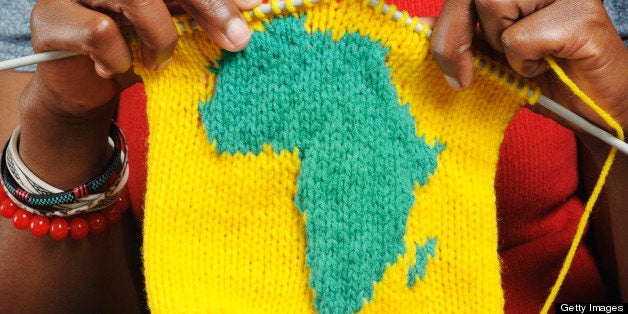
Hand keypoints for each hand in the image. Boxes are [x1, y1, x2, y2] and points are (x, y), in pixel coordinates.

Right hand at [29, 0, 258, 114]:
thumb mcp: (175, 31)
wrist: (85, 91)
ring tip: (160, 61)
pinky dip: (119, 58)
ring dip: (160, 36)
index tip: (256, 5)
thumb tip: (251, 11)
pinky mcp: (51, 16)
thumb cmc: (134, 54)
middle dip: (208, 6)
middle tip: (236, 39)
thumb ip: (202, 16)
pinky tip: (114, 68)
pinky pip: (100, 31)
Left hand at [430, 0, 627, 131]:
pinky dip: (526, 63)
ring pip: (495, 5)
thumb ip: (464, 39)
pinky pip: (521, 37)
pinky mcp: (581, 14)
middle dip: (458, 38)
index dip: (445, 28)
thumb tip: (422, 27)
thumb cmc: (547, 79)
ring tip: (530, 60)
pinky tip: (550, 65)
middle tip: (468, 76)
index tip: (450, 68)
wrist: (595, 109)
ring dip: (503, 48)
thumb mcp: (493, 58)